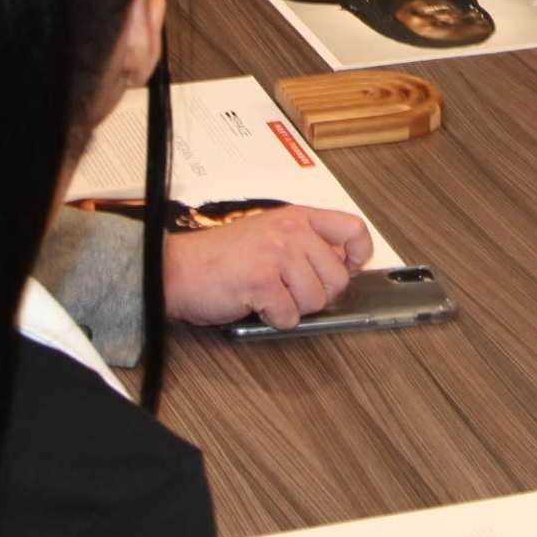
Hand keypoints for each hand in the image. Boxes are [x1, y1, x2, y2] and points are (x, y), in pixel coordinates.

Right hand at [163, 206, 371, 327]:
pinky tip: (255, 303)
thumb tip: (344, 265)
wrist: (178, 269)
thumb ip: (305, 243)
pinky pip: (289, 315)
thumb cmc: (220, 258)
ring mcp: (277, 254)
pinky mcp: (263, 281)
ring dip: (293, 307)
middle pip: (338, 277)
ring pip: (316, 300)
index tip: (348, 268)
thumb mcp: (269, 234)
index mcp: (296, 217)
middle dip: (316, 294)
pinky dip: (273, 318)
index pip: (353, 229)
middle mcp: (291, 231)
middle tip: (288, 290)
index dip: (359, 255)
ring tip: (268, 294)